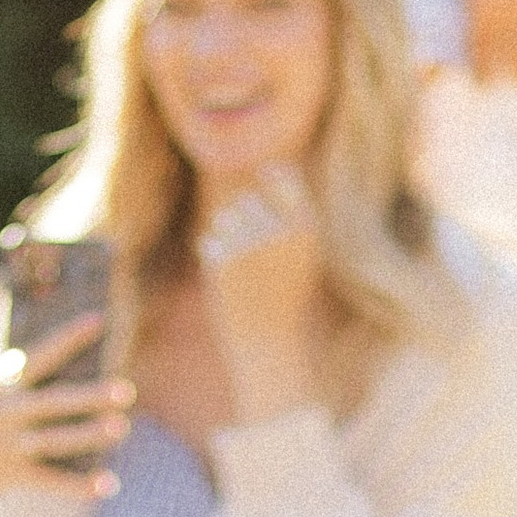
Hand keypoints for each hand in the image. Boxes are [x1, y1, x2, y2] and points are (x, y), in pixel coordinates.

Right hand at [0, 316, 133, 516]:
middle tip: (126, 391)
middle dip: (88, 396)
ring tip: (121, 428)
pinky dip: (79, 486)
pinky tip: (108, 485)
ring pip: (54, 440)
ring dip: (88, 435)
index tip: (100, 321)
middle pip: (52, 402)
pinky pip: (50, 481)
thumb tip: (6, 298)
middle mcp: (2, 414)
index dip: (67, 339)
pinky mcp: (11, 476)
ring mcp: (6, 446)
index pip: (38, 356)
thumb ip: (0, 352)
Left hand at [194, 165, 324, 421]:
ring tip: (245, 272)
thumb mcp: (298, 256)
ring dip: (229, 237)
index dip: (271, 174)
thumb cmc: (287, 301)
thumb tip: (268, 169)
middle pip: (248, 203)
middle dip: (247, 222)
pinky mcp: (222, 261)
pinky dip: (215, 259)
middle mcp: (279, 231)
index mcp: (306, 229)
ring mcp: (249, 245)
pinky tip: (230, 283)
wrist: (269, 347)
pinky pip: (209, 242)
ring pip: (226, 219)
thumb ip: (286, 215)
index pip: (283, 179)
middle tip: (258, 262)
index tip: (265, 174)